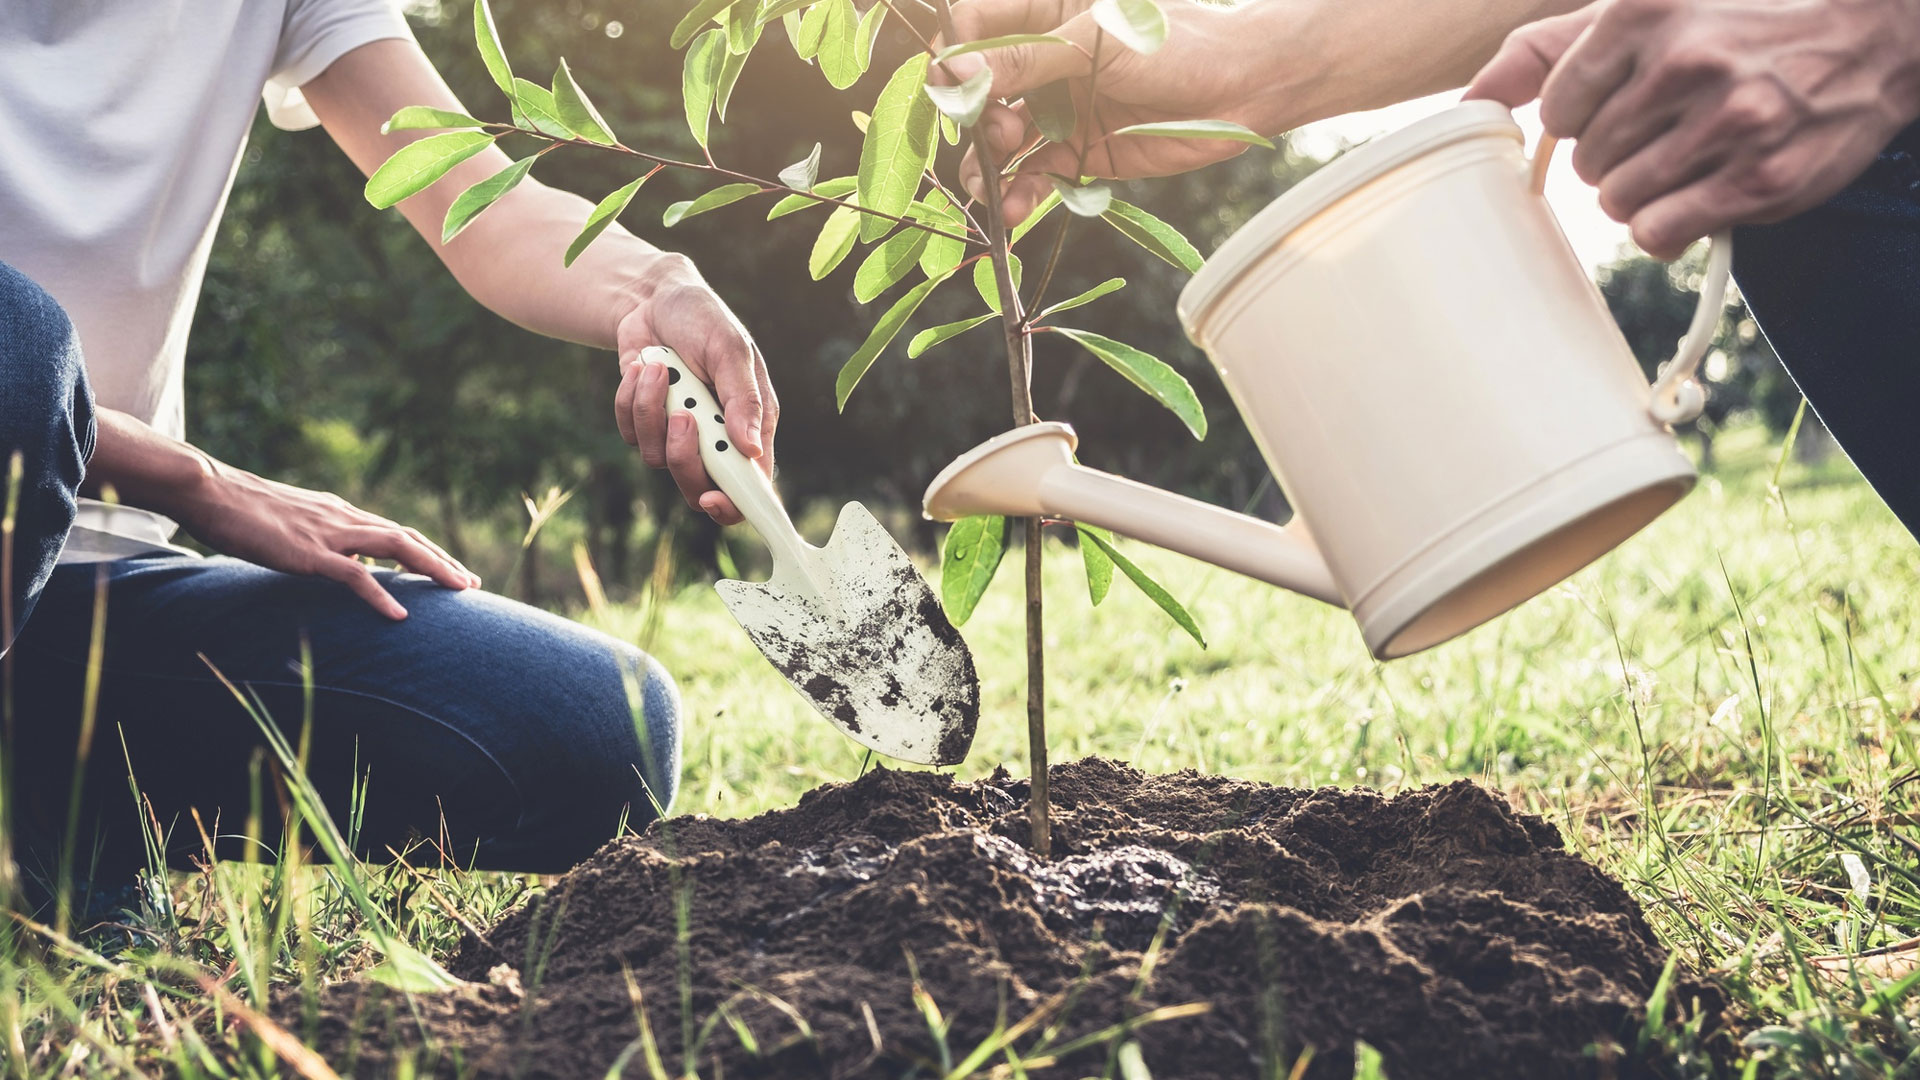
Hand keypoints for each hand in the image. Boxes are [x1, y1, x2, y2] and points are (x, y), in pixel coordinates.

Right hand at [174, 462, 478, 620]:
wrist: (207, 490)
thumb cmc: (240, 510)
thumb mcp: (290, 524)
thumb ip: (318, 539)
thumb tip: (338, 561)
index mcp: (339, 514)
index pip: (396, 533)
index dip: (428, 552)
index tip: (453, 572)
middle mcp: (343, 519)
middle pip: (408, 538)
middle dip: (444, 562)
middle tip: (472, 585)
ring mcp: (328, 534)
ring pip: (396, 547)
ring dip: (433, 569)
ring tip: (460, 591)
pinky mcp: (308, 553)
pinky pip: (353, 575)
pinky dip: (380, 595)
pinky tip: (399, 617)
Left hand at [611, 254, 776, 526]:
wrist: (653, 299)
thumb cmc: (704, 319)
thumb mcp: (730, 350)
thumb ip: (743, 399)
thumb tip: (753, 450)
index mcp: (751, 426)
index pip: (751, 486)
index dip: (734, 505)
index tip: (712, 498)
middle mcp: (717, 438)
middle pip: (697, 485)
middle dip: (683, 456)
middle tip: (682, 416)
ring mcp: (679, 434)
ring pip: (657, 458)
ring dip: (652, 410)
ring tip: (658, 369)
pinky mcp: (645, 423)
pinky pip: (631, 434)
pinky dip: (631, 400)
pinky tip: (642, 368)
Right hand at [945, 0, 1287, 224]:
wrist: (1242, 91)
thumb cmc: (1176, 45)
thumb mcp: (1094, 45)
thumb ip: (1025, 59)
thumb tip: (953, 72)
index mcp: (1044, 12)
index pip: (975, 24)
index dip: (956, 55)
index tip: (951, 84)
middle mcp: (1043, 61)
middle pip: (978, 90)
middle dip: (974, 119)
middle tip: (997, 132)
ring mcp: (1057, 109)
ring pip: (998, 140)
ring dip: (986, 166)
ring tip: (989, 185)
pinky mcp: (1078, 153)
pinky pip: (1032, 176)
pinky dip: (1018, 194)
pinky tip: (1012, 209)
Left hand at [1468, 0, 1919, 257]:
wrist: (1874, 34)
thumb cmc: (1739, 24)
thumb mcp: (1644, 12)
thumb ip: (1547, 51)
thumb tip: (1469, 101)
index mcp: (1643, 12)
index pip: (1556, 107)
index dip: (1581, 118)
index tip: (1621, 104)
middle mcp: (1686, 62)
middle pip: (1586, 160)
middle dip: (1616, 155)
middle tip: (1670, 128)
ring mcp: (1728, 122)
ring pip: (1615, 201)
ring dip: (1642, 192)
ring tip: (1691, 156)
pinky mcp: (1760, 179)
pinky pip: (1656, 234)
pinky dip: (1668, 226)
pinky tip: (1702, 193)